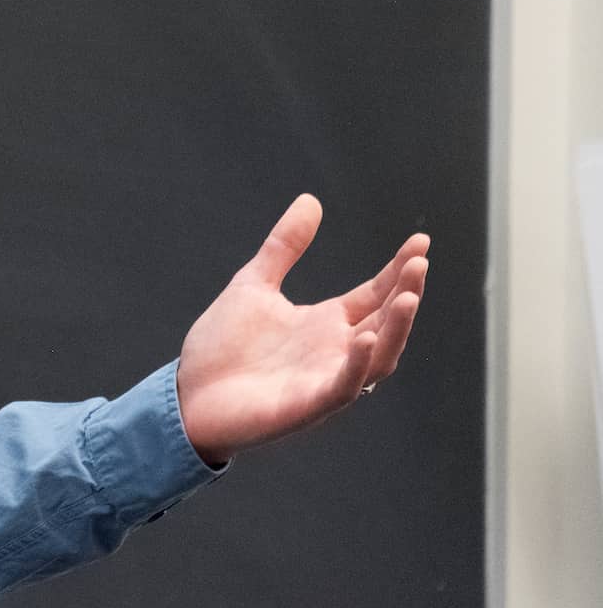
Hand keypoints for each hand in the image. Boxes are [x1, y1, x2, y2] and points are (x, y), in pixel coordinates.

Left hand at [175, 194, 426, 465]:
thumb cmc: (223, 347)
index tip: (420, 241)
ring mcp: (324, 380)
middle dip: (406, 294)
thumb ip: (284, 247)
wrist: (187, 396)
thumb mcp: (254, 285)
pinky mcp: (306, 406)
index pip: (375, 294)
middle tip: (420, 263)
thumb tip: (310, 200)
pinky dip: (356, 366)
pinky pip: (342, 388)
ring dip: (395, 329)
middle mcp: (334, 351)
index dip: (399, 270)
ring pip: (377, 358)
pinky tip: (362, 339)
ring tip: (409, 296)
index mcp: (326, 324)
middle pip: (385, 323)